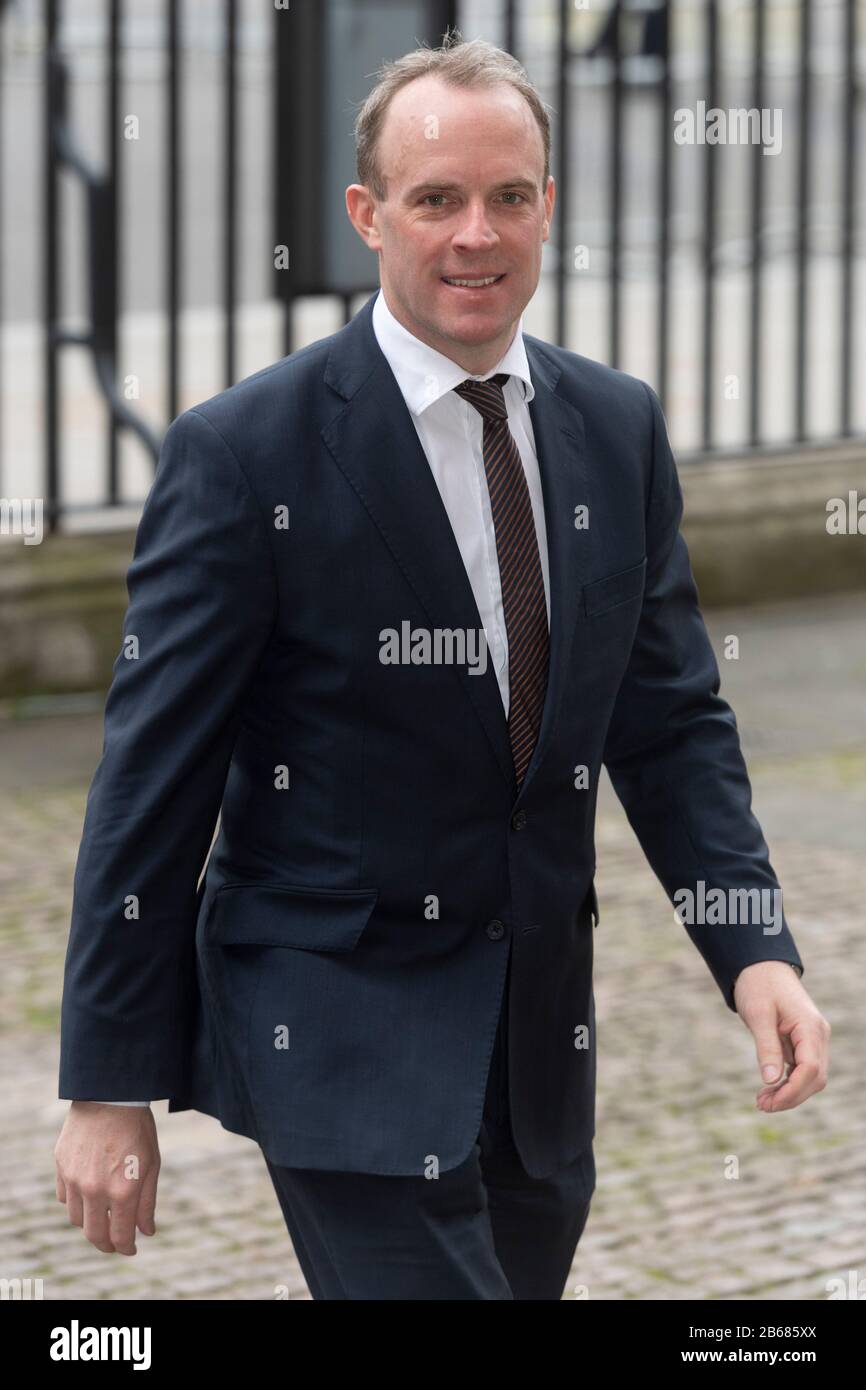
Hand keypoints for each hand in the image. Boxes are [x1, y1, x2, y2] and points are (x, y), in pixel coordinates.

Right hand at [54, 1102, 160, 1253]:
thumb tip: (146, 1232)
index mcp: (122, 1191)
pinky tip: (87, 1195)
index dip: (125, 1248)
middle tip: (114, 1243)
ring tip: (102, 1218)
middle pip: (94, 1235)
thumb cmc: (137, 1128)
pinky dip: (75, 1203)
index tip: (130, 1249)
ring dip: (89, 1224)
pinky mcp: (60, 1168)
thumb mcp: (152, 1164)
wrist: (110, 1096)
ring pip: (76, 1219)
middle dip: (106, 1244)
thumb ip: (147, 1202)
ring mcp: (74, 1180)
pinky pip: (63, 1198)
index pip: (120, 1236)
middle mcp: (95, 1190)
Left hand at [734, 961, 829, 1112]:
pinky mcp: (804, 1042)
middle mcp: (818, 1035)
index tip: (769, 1102)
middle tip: (761, 1105)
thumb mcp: (758, 1014)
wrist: (760, 966)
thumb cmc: (758, 985)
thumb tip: (770, 1080)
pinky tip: (770, 1089)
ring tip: (762, 1101)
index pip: (810, 1069)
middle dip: (791, 1096)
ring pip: (811, 1077)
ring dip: (790, 1092)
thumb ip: (766, 1046)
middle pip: (815, 1078)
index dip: (792, 1091)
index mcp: (810, 1027)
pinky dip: (789, 1082)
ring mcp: (813, 1039)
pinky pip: (803, 1069)